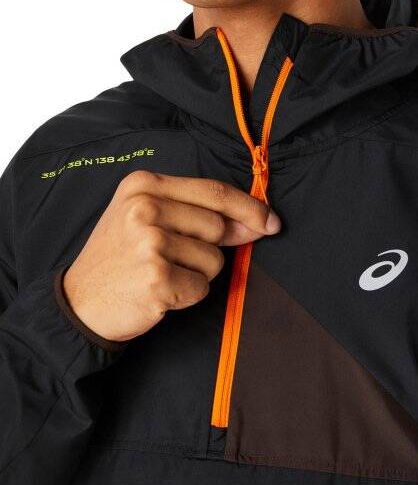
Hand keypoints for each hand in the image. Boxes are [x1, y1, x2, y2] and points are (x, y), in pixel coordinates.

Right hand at [62, 170, 280, 341]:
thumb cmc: (120, 256)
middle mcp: (145, 208)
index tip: (270, 220)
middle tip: (172, 257)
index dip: (249, 207)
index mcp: (144, 184)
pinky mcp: (156, 277)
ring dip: (196, 274)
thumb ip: (199, 213)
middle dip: (210, 249)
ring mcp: (149, 242)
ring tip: (161, 273)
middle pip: (218, 227)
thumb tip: (259, 223)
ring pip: (214, 260)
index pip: (214, 191)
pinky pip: (202, 288)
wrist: (80, 300)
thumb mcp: (148, 218)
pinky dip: (187, 295)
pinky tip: (159, 291)